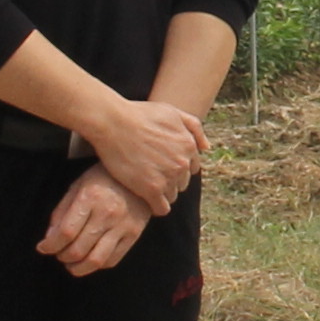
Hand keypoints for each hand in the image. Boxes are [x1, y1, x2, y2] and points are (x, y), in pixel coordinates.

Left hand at [34, 165, 151, 277]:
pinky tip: (89, 259)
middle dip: (62, 257)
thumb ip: (62, 212)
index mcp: (90, 198)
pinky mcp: (134, 235)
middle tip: (58, 254)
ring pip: (96, 260)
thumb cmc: (103, 178)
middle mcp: (107, 214)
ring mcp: (123, 226)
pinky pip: (112, 260)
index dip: (50, 245)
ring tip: (71, 264)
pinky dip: (97, 266)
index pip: (66, 232)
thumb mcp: (78, 186)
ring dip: (78, 268)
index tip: (43, 248)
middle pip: (78, 249)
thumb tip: (49, 239)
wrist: (140, 176)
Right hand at [82, 94, 205, 212]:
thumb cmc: (139, 114)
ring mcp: (168, 178)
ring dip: (161, 193)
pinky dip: (155, 206)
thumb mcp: (172, 112)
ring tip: (145, 185)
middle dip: (170, 179)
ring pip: (172, 196)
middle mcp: (182, 164)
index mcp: (189, 146)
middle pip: (182, 182)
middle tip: (150, 173)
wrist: (113, 122)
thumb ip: (193, 127)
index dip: (176, 167)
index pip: (191, 168)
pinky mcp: (151, 190)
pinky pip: (161, 208)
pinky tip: (145, 199)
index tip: (161, 165)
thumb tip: (206, 148)